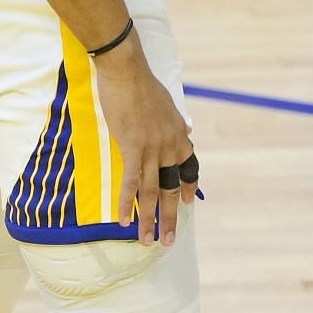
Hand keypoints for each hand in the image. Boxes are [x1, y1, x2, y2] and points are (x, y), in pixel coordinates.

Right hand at [90, 35, 197, 245]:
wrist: (127, 71)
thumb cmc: (143, 85)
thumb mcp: (168, 104)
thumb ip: (176, 123)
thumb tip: (187, 130)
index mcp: (180, 135)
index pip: (189, 168)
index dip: (188, 188)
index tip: (187, 205)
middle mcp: (170, 145)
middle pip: (171, 188)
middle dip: (169, 217)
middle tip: (169, 241)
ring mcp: (152, 148)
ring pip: (152, 191)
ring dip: (149, 219)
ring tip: (147, 241)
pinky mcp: (132, 147)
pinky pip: (131, 182)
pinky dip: (126, 203)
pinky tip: (123, 221)